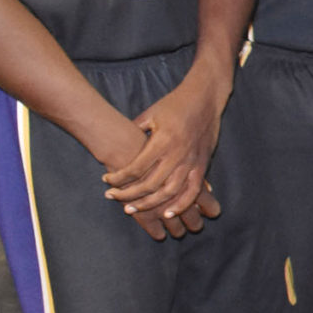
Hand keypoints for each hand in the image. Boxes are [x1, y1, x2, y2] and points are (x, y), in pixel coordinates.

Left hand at [102, 78, 226, 234]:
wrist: (205, 98)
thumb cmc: (174, 104)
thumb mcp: (151, 114)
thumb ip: (136, 131)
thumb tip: (120, 144)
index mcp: (163, 140)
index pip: (136, 167)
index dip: (119, 177)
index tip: (106, 180)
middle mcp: (177, 154)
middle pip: (150, 184)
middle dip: (129, 194)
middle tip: (113, 197)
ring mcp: (192, 162)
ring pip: (170, 192)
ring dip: (150, 204)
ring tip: (133, 209)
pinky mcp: (202, 165)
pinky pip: (193, 191)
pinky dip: (182, 205)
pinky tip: (168, 213)